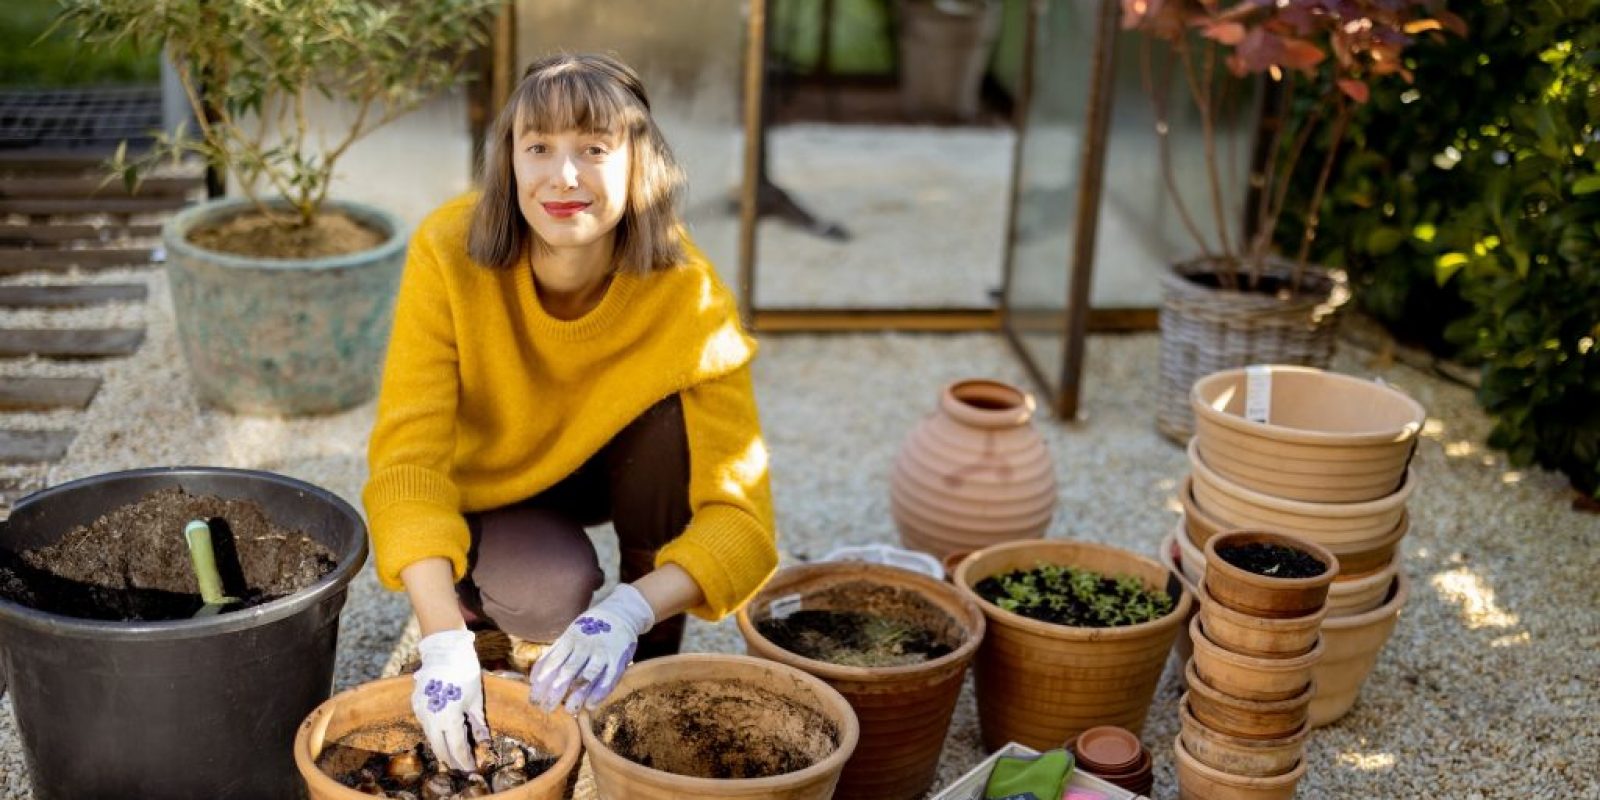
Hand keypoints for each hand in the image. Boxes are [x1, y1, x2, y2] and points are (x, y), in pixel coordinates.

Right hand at [410, 629, 488, 771]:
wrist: (444, 651)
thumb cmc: (465, 673)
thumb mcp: (476, 699)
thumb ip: (478, 722)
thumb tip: (484, 740)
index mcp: (450, 719)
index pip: (457, 748)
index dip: (464, 760)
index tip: (471, 767)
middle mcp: (432, 719)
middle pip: (440, 748)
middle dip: (451, 759)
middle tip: (460, 766)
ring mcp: (421, 712)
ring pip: (430, 737)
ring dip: (441, 746)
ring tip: (451, 754)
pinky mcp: (416, 704)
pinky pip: (425, 724)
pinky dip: (434, 732)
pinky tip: (441, 734)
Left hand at [529, 583, 654, 713]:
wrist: (619, 613)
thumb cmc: (589, 630)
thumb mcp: (569, 635)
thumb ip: (553, 655)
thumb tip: (534, 679)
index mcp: (570, 639)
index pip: (553, 663)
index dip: (542, 682)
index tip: (534, 699)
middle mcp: (585, 646)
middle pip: (568, 671)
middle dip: (555, 692)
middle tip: (546, 709)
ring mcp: (602, 652)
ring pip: (588, 675)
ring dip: (577, 694)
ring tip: (568, 710)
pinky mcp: (618, 659)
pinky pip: (609, 678)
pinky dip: (599, 693)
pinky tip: (590, 705)